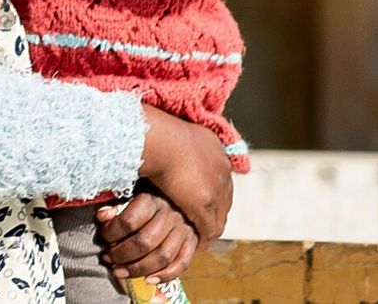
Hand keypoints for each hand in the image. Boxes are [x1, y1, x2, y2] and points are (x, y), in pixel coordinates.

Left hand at [97, 190, 196, 283]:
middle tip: (108, 258)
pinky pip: (181, 263)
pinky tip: (148, 280)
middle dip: (121, 255)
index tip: (103, 236)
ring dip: (138, 269)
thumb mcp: (132, 195)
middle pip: (144, 242)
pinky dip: (165, 275)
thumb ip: (117, 206)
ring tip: (119, 271)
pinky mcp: (192, 242)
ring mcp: (183, 229)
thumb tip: (102, 216)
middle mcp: (170, 214)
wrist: (183, 197)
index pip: (129, 220)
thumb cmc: (151, 198)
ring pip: (162, 256)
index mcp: (152, 199)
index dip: (111, 232)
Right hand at [136, 106, 232, 252]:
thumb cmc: (154, 133)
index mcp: (214, 146)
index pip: (218, 174)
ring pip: (219, 214)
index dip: (209, 189)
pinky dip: (204, 238)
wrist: (158, 139)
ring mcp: (216, 186)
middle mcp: (221, 165)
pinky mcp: (206, 203)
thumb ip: (175, 145)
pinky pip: (210, 228)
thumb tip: (164, 147)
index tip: (199, 198)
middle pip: (224, 195)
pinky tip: (196, 245)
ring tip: (200, 237)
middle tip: (202, 222)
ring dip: (210, 226)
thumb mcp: (170, 135)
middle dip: (214, 209)